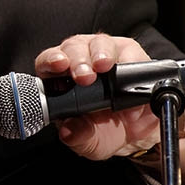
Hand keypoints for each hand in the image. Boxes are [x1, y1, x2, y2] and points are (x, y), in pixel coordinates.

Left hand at [34, 34, 161, 159]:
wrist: (135, 134)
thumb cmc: (103, 131)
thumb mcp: (89, 141)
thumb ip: (78, 136)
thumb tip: (69, 132)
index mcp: (60, 79)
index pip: (48, 62)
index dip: (51, 60)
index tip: (58, 65)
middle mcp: (80, 61)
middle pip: (73, 48)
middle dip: (78, 59)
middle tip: (85, 76)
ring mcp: (105, 54)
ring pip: (99, 42)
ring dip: (100, 53)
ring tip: (104, 66)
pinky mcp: (130, 54)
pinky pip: (128, 50)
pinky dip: (128, 60)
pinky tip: (127, 73)